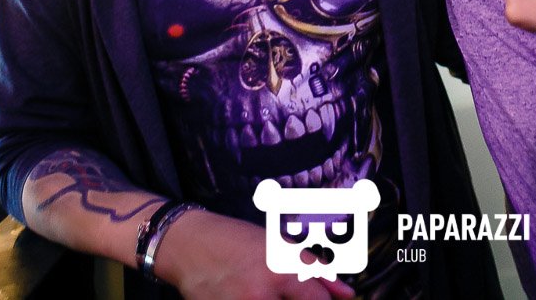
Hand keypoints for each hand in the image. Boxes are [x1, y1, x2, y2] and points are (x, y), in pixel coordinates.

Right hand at [155, 210, 352, 299]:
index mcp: (280, 272)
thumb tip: (347, 294)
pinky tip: (249, 296)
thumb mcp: (280, 246)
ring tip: (266, 292)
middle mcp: (260, 295)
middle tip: (286, 293)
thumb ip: (317, 272)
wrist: (188, 245)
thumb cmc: (235, 241)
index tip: (321, 299)